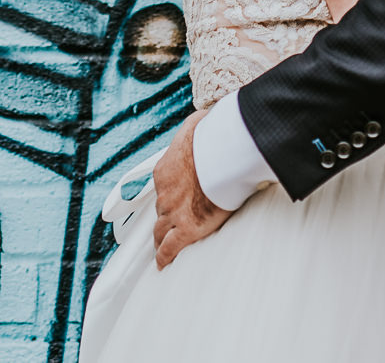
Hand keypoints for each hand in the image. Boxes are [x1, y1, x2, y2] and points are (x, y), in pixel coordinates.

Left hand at [151, 109, 232, 268]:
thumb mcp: (200, 125)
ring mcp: (173, 212)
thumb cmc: (215, 137)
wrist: (223, 155)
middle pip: (161, 210)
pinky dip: (165, 258)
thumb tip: (208, 119)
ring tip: (163, 247)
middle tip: (170, 225)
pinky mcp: (186, 229)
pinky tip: (163, 265)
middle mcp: (164, 193)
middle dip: (165, 217)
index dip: (170, 196)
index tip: (176, 199)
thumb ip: (199, 130)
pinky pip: (170, 249)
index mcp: (165, 170)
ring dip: (162, 238)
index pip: (163, 189)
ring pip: (161, 231)